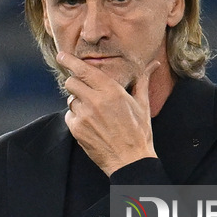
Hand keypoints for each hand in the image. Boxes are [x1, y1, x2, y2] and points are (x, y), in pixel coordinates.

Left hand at [58, 51, 159, 176]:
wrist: (130, 160)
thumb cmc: (139, 132)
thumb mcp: (142, 104)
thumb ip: (142, 80)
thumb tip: (154, 64)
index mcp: (112, 91)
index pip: (83, 70)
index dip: (70, 61)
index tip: (62, 56)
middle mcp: (95, 101)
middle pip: (71, 82)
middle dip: (75, 83)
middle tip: (84, 90)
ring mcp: (84, 116)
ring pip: (70, 99)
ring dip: (77, 102)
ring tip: (93, 112)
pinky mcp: (77, 130)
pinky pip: (69, 116)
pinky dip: (76, 118)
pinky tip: (90, 125)